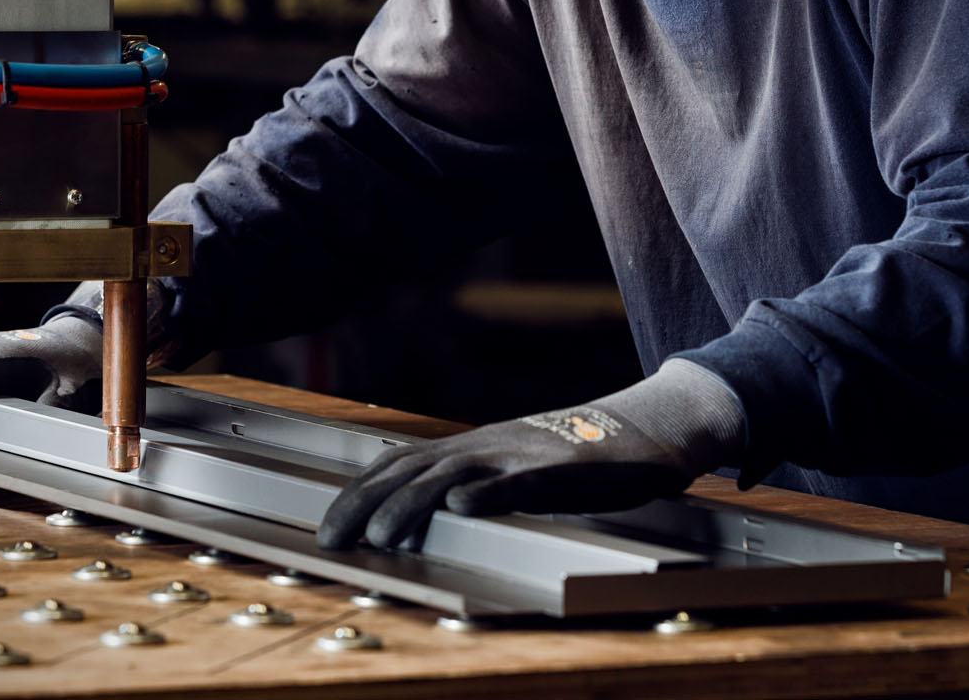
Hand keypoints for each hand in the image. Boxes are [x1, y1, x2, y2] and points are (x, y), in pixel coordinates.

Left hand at [317, 359, 743, 550]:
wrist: (641, 430)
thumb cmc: (575, 455)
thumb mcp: (510, 467)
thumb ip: (472, 482)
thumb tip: (428, 508)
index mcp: (471, 449)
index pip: (399, 465)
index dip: (359, 493)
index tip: (327, 524)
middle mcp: (485, 447)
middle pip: (410, 470)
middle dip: (364, 504)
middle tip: (331, 539)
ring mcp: (519, 456)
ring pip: (452, 475)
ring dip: (411, 504)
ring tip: (381, 535)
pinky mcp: (557, 471)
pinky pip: (517, 482)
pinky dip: (487, 493)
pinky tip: (462, 507)